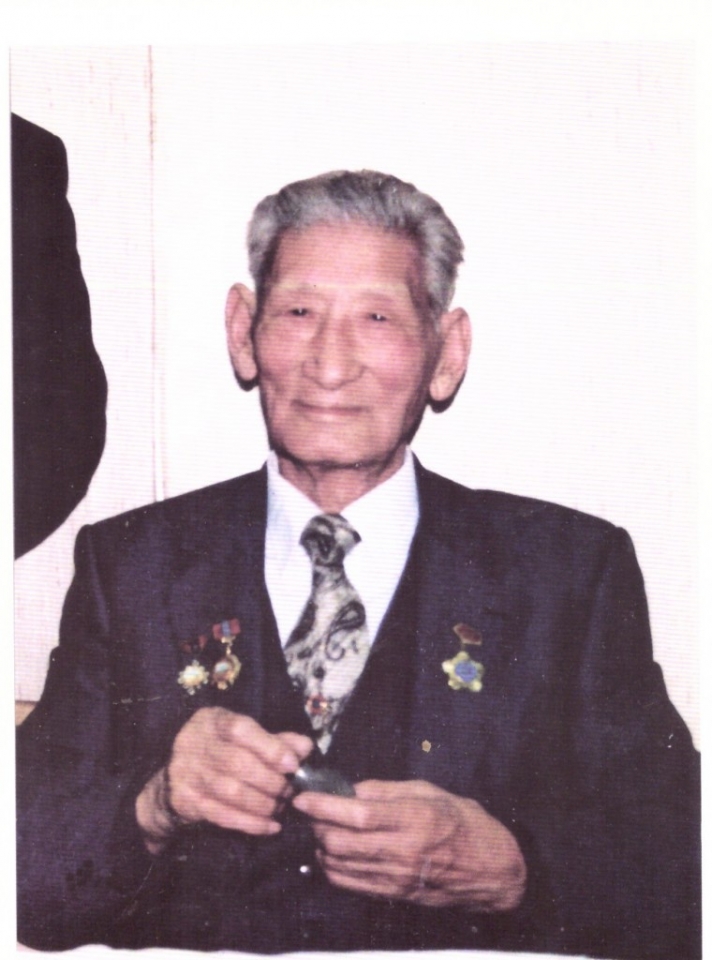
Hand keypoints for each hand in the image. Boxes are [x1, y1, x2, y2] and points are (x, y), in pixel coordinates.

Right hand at [135, 708, 312, 851]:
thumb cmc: (218, 751)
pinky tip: (270, 826)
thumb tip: (305, 747)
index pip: (240, 730)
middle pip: (238, 764)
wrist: (172, 778)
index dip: (269, 747)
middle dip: (271, 781)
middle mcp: (195, 743)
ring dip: (263, 804)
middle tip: (289, 791)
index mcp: (212, 721)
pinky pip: (222, 816)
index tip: (292, 764)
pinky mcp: (185, 801)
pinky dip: (251, 824)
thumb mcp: (242, 737)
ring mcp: (186, 773)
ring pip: (231, 792)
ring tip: (281, 808)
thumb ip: (274, 740)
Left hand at [292, 779, 525, 911]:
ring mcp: (397, 877)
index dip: (324, 805)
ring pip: (340, 866)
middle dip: (316, 825)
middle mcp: (403, 851)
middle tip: (312, 811)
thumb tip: (351, 789)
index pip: (357, 814)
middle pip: (340, 842)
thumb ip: (388, 790)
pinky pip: (350, 885)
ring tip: (322, 830)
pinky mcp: (394, 895)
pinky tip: (333, 854)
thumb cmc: (464, 824)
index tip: (304, 797)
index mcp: (414, 819)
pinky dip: (332, 869)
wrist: (491, 870)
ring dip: (321, 847)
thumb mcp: (431, 792)